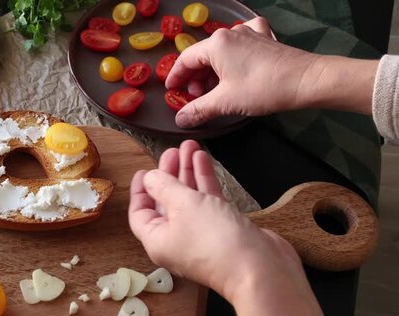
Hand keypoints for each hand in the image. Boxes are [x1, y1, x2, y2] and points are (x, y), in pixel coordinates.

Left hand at [128, 139, 300, 299]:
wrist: (259, 268)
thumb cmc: (215, 240)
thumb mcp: (182, 205)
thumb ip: (164, 187)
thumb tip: (150, 178)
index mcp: (158, 240)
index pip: (140, 214)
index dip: (140, 191)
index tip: (144, 171)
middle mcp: (176, 239)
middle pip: (166, 202)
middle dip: (169, 175)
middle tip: (172, 151)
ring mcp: (201, 235)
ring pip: (189, 199)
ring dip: (189, 172)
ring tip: (190, 147)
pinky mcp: (224, 230)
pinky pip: (209, 202)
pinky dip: (205, 180)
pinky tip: (203, 158)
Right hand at [165, 17, 320, 127]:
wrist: (306, 80)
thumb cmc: (263, 88)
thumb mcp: (225, 102)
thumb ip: (199, 110)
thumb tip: (181, 120)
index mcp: (216, 44)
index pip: (185, 59)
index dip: (176, 77)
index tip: (172, 91)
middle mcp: (230, 33)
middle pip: (203, 55)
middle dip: (196, 77)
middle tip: (197, 97)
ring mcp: (249, 33)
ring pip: (221, 50)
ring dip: (214, 70)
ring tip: (215, 89)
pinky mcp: (265, 38)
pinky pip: (242, 41)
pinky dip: (235, 53)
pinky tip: (237, 60)